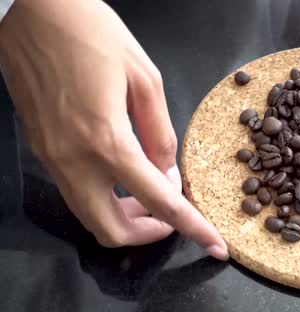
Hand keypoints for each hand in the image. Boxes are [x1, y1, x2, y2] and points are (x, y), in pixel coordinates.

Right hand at [0, 0, 227, 259]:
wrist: (30, 12)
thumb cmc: (91, 33)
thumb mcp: (144, 78)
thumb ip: (160, 132)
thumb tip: (167, 170)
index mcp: (106, 140)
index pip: (158, 201)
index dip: (191, 227)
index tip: (214, 245)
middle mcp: (73, 160)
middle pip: (110, 230)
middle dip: (148, 234)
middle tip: (173, 216)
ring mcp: (53, 158)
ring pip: (89, 216)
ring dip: (125, 217)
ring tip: (153, 193)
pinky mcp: (42, 149)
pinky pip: (77, 193)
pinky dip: (106, 199)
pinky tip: (126, 175)